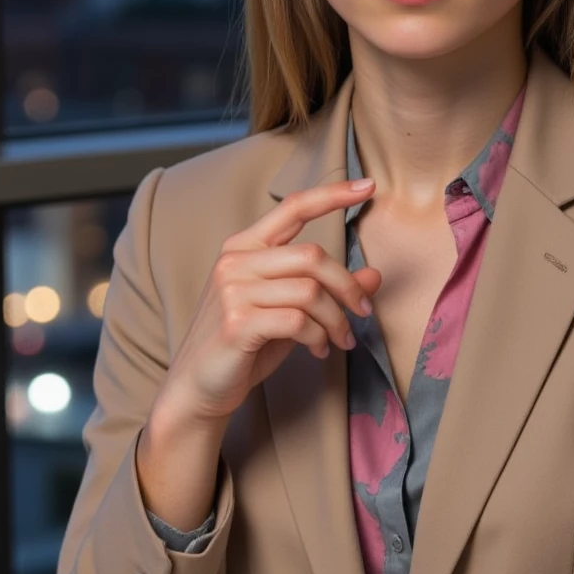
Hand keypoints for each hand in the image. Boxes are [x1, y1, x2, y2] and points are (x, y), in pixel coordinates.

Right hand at [156, 178, 382, 424]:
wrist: (199, 387)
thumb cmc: (244, 347)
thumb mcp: (290, 312)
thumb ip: (325, 290)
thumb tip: (374, 275)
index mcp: (245, 247)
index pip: (293, 208)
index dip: (333, 194)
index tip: (368, 186)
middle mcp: (235, 261)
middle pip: (313, 256)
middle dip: (347, 287)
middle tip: (362, 313)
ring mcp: (232, 290)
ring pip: (310, 291)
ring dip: (336, 319)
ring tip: (339, 340)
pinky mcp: (237, 322)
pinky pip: (298, 320)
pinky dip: (317, 337)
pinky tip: (316, 349)